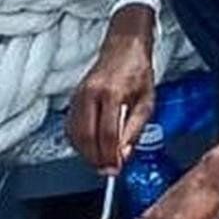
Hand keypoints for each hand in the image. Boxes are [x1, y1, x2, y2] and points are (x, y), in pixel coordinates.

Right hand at [65, 29, 154, 172]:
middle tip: (107, 169)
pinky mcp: (73, 99)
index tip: (116, 169)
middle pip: (86, 137)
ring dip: (86, 153)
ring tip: (100, 161)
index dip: (111, 156)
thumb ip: (135, 130)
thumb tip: (124, 154)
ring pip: (75, 134)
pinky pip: (70, 127)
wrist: (123, 49)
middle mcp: (91, 95)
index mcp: (112, 94)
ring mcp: (78, 96)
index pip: (108, 134)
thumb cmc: (137, 72)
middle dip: (96, 158)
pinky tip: (90, 147)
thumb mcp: (147, 102)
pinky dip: (78, 142)